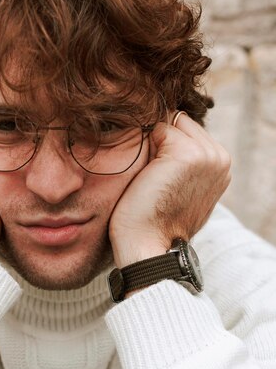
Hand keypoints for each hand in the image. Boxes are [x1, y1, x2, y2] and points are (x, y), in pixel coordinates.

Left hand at [109, 112, 231, 266]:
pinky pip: (159, 129)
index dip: (168, 146)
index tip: (160, 176)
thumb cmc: (154, 221)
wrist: (147, 244)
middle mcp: (220, 158)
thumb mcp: (182, 190)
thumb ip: (186, 165)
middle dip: (163, 140)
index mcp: (221, 167)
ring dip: (155, 143)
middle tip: (154, 176)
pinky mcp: (187, 154)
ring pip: (172, 123)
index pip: (190, 132)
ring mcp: (207, 155)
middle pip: (182, 123)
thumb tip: (165, 136)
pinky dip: (146, 146)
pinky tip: (146, 175)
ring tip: (151, 176)